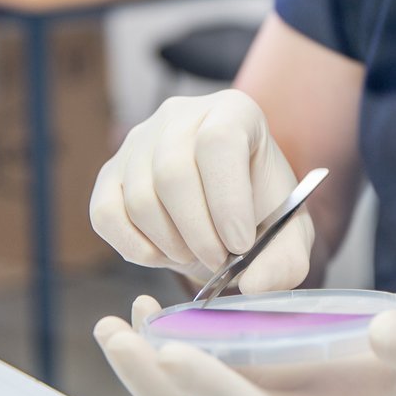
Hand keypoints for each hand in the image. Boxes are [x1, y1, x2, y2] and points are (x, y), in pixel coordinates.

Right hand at [89, 90, 312, 292]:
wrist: (227, 212)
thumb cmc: (261, 212)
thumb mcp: (289, 236)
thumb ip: (286, 261)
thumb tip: (255, 283)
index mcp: (234, 111)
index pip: (219, 141)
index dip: (228, 198)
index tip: (241, 244)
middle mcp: (180, 115)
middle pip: (173, 173)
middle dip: (198, 232)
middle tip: (219, 260)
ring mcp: (138, 141)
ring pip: (140, 198)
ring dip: (171, 244)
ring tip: (197, 254)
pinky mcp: (111, 173)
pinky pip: (106, 214)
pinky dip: (135, 247)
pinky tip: (165, 255)